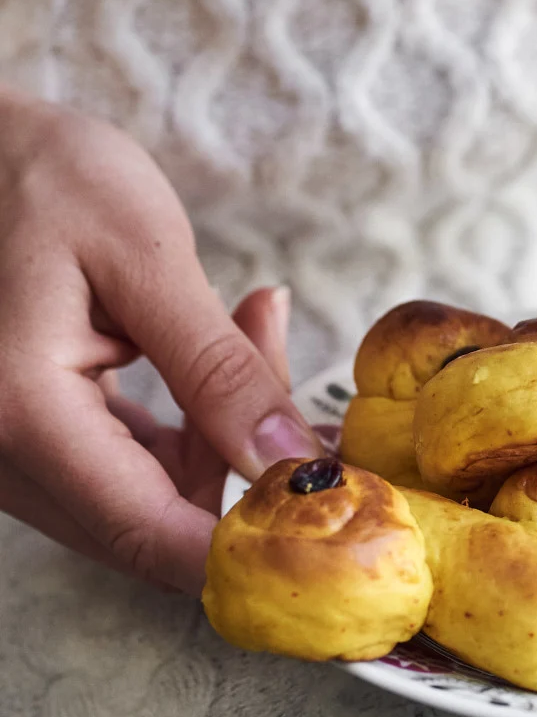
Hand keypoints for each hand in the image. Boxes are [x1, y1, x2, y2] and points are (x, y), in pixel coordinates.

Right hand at [0, 92, 318, 591]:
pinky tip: (209, 358)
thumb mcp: (146, 253)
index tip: (324, 494)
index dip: (245, 536)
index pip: (148, 533)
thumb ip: (216, 367)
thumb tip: (285, 457)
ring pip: (138, 505)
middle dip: (238, 467)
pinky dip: (176, 434)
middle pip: (149, 526)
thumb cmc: (49, 179)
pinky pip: (114, 472)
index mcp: (22, 412)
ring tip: (251, 328)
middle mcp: (0, 456)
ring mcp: (5, 456)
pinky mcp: (22, 442)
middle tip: (284, 361)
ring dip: (211, 443)